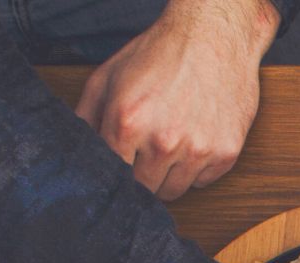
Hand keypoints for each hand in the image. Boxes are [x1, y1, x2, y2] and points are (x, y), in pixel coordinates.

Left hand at [75, 0, 276, 199]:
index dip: (114, 172)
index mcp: (128, 121)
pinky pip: (203, 181)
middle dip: (140, 175)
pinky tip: (195, 138)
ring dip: (168, 175)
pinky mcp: (226, 152)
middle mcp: (163, 140)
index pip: (112, 175)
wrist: (213, 35)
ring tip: (171, 144)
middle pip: (143, 189)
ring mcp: (198, 149)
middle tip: (145, 152)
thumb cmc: (160, 53)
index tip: (119, 166)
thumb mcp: (109, 76)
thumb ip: (85, 116)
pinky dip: (197, 168)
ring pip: (174, 191)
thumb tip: (73, 150)